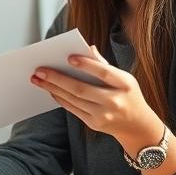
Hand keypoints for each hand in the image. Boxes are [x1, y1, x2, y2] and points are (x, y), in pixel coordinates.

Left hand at [30, 44, 162, 146]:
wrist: (137, 126)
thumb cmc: (127, 95)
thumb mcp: (123, 78)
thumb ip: (104, 64)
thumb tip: (88, 48)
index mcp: (125, 84)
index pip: (104, 72)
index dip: (86, 65)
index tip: (68, 57)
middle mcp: (115, 101)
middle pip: (81, 88)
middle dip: (57, 78)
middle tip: (39, 70)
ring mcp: (104, 114)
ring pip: (73, 99)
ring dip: (53, 88)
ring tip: (38, 79)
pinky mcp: (95, 123)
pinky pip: (73, 109)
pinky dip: (60, 98)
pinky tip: (50, 90)